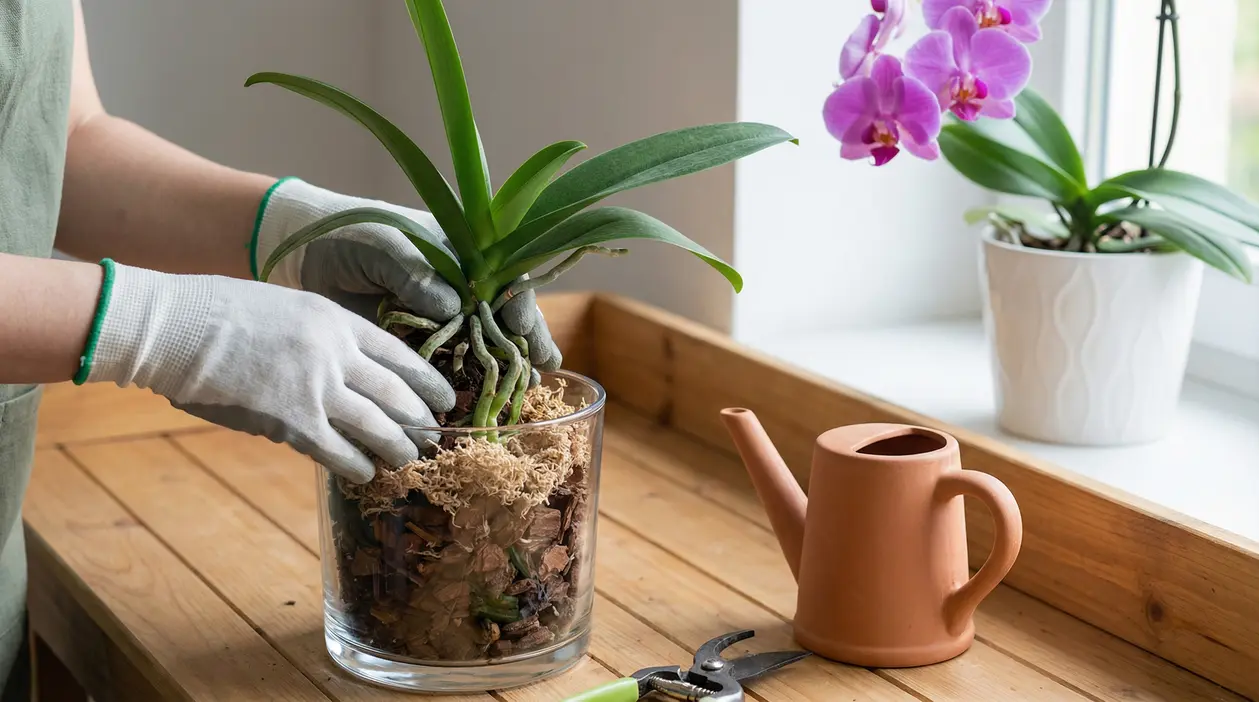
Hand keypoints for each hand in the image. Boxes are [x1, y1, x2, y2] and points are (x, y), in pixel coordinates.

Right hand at [82, 262, 455, 482]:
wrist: (178, 330)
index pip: (399, 354)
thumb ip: (323, 337)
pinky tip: (366, 473)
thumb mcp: (289, 308)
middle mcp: (336, 353)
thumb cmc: (221, 314)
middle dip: (420, 418)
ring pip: (377, 426)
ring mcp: (317, 389)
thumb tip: (346, 371)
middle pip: (396, 393)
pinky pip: (338, 451)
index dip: (427, 380)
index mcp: (336, 319)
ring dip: (398, 447)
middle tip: (434, 434)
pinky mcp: (292, 424)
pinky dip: (357, 465)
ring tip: (409, 458)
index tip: (446, 396)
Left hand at [253, 178, 560, 369]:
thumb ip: (419, 273)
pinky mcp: (412, 344)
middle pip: (501, 321)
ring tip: (518, 397)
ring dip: (496, 373)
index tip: (526, 333)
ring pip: (476, 348)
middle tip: (542, 374)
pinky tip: (472, 403)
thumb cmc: (353, 234)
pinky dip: (456, 385)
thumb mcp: (388, 245)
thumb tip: (454, 307)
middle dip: (524, 347)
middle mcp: (458, 290)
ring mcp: (437, 319)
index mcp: (462, 258)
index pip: (505, 282)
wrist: (304, 252)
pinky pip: (440, 367)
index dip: (521, 308)